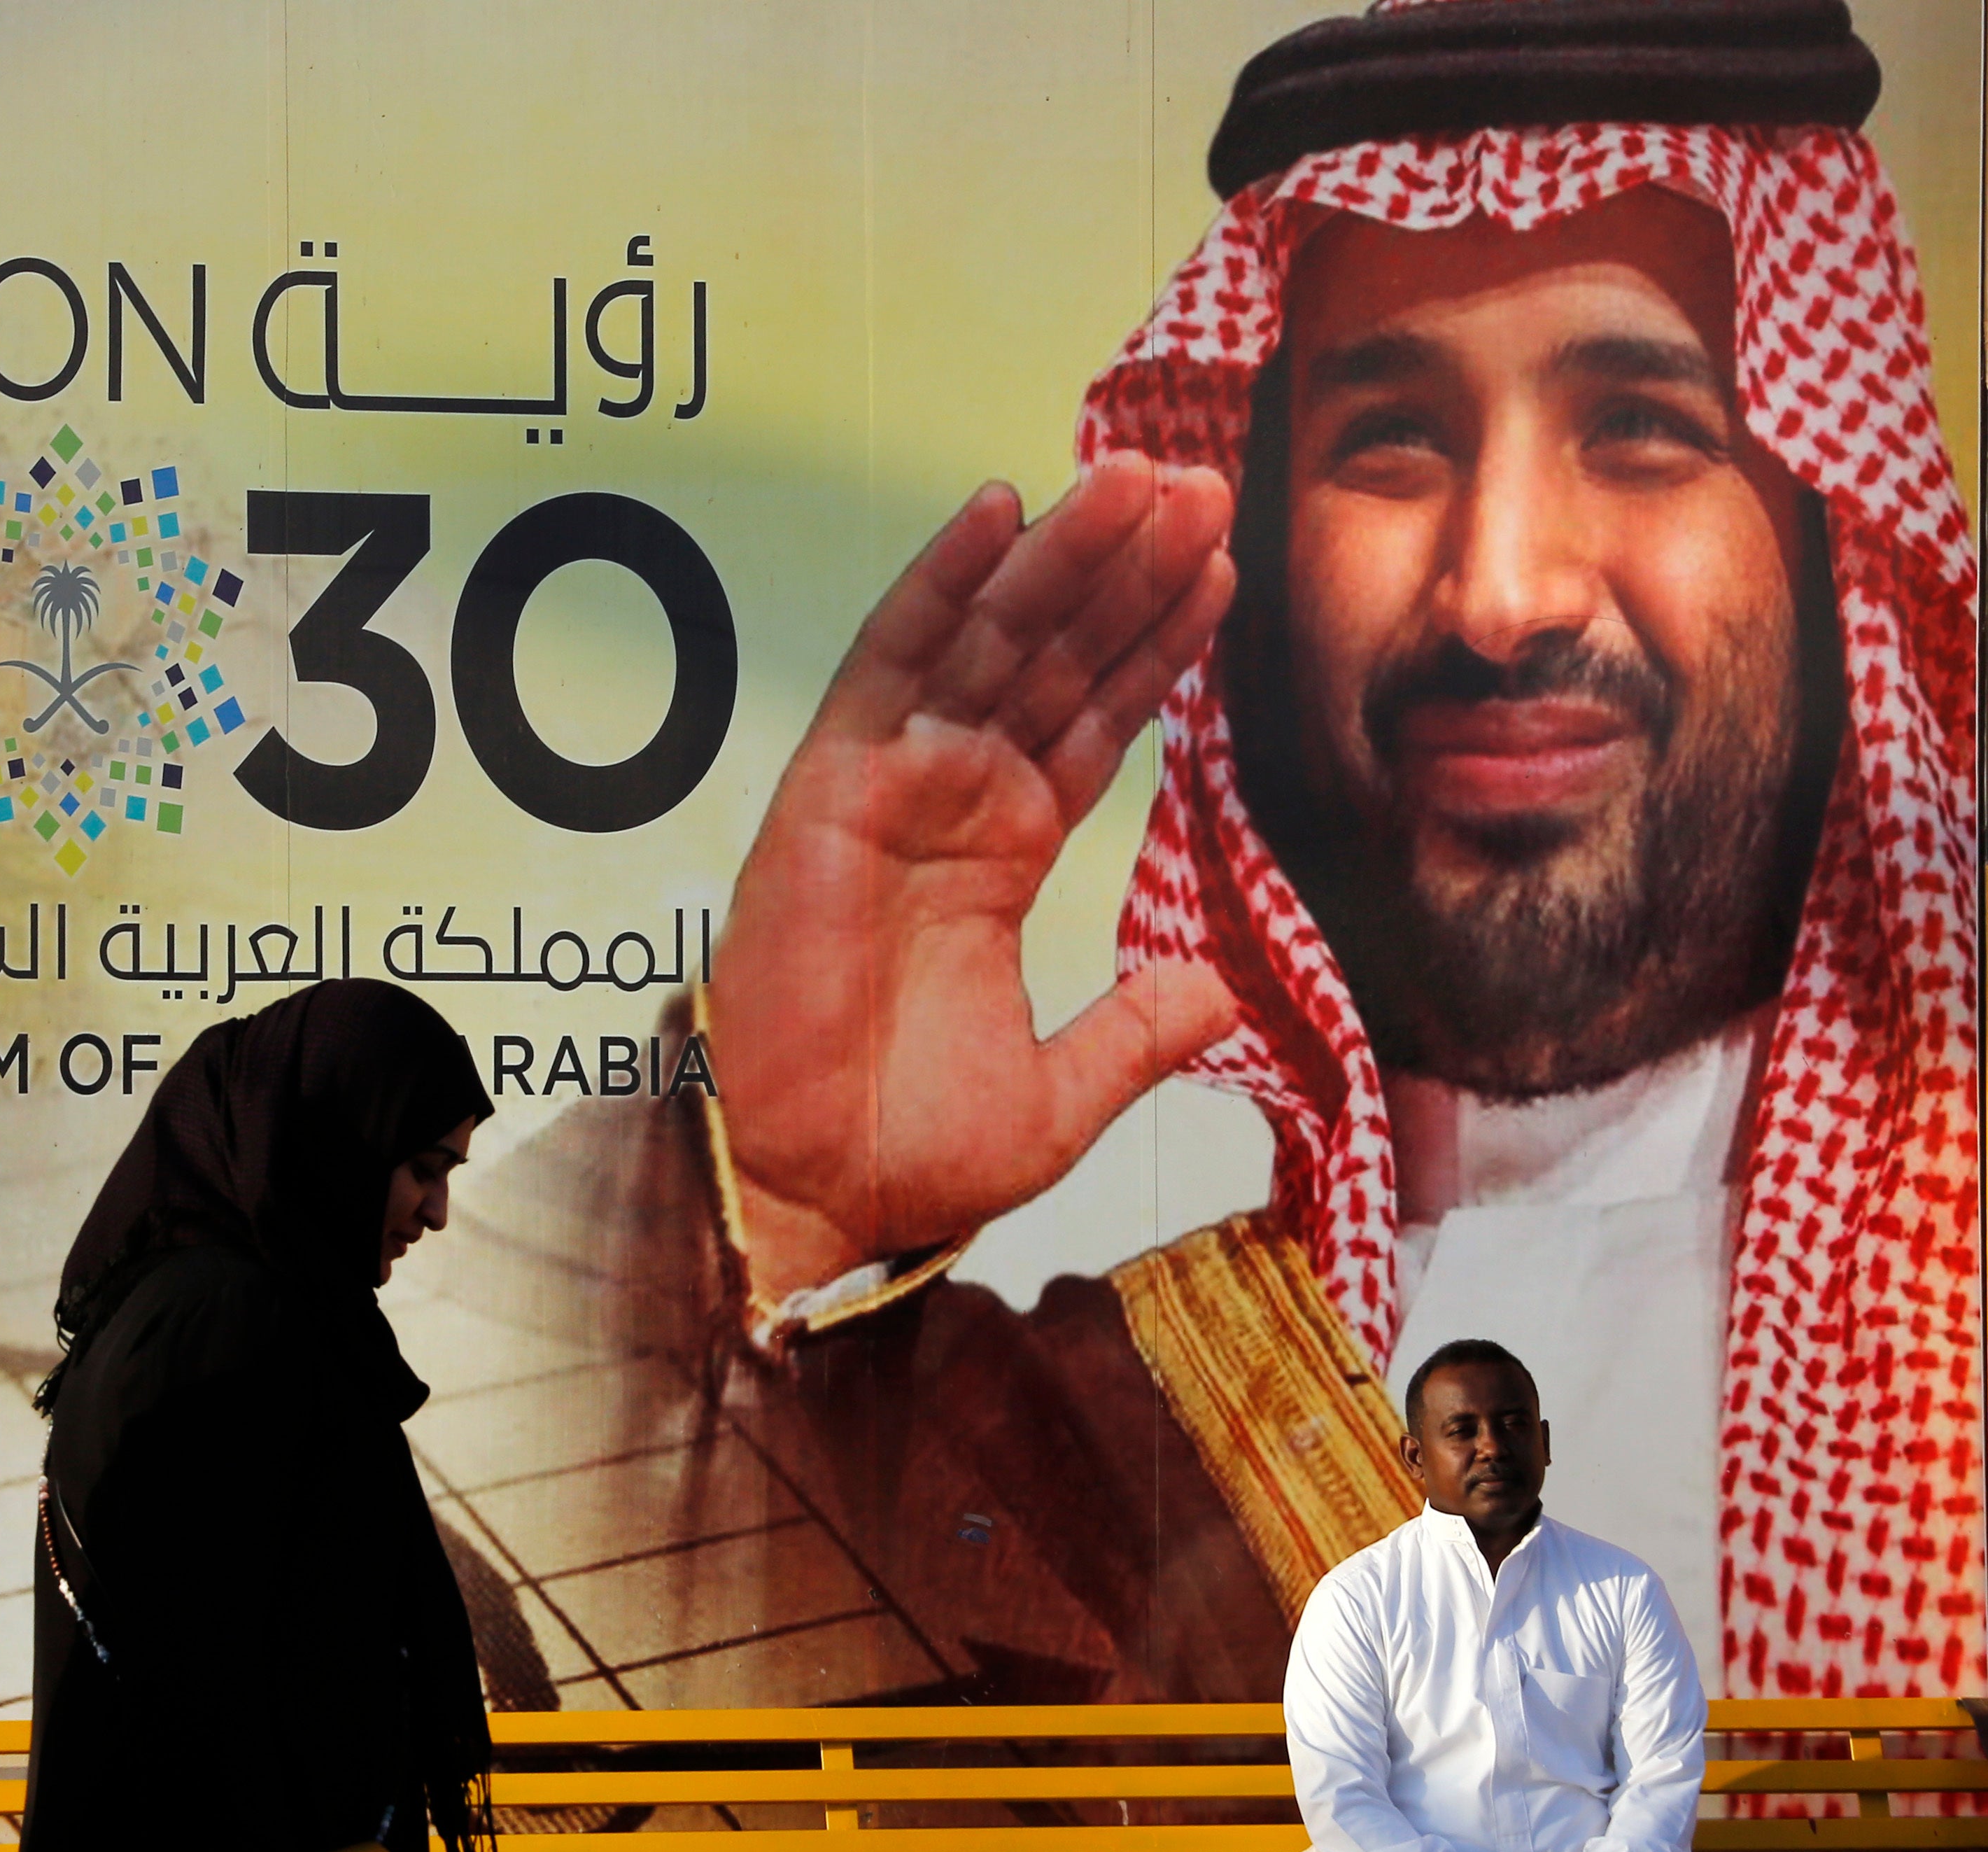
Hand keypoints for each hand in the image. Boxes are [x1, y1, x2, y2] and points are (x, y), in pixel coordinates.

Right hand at [706, 454, 1241, 1293]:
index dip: (1156, 643)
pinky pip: (890, 664)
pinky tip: (999, 508)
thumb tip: (1224, 985)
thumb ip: (1138, 1030)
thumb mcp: (1061, 1095)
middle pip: (1054, 656)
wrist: (812, 1192)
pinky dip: (940, 583)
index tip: (1221, 566)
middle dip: (1125, 569)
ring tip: (1137, 474)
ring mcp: (892, 788)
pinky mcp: (833, 788)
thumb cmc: (909, 1155)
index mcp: (1003, 858)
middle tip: (1200, 481)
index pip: (1095, 721)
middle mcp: (952, 804)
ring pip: (989, 640)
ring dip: (1059, 552)